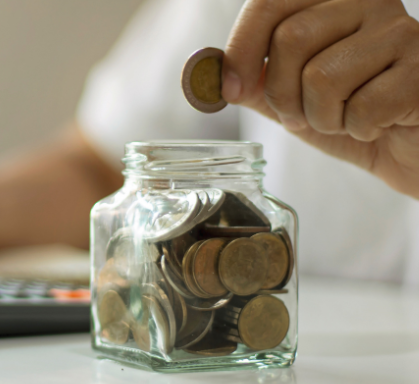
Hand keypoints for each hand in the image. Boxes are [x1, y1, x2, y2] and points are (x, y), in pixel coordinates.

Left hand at [222, 0, 418, 198]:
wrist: (412, 148)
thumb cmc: (353, 114)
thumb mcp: (293, 97)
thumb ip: (255, 82)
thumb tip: (208, 75)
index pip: (270, 2)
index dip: (241, 49)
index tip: (231, 88)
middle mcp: (369, 1)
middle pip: (291, 38)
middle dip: (282, 94)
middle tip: (298, 116)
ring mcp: (401, 31)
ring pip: (322, 76)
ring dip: (321, 117)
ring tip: (340, 119)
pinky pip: (363, 106)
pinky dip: (358, 129)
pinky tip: (376, 124)